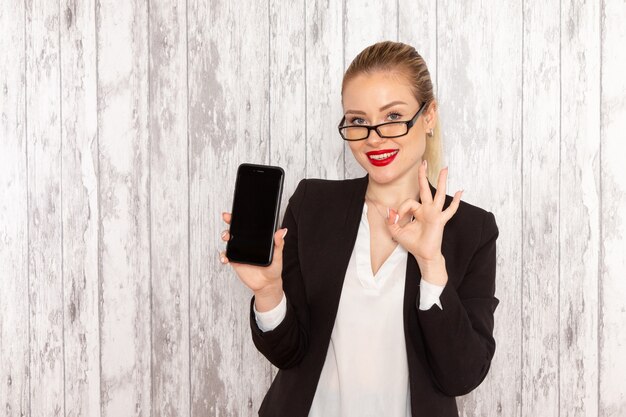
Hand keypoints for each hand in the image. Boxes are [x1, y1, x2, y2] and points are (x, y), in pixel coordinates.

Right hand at [218, 212, 285, 310]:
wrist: (267, 284)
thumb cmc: (274, 269)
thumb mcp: (278, 256)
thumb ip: (279, 244)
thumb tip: (282, 230)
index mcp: (257, 239)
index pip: (248, 225)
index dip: (242, 217)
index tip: (237, 212)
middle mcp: (247, 242)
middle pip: (236, 229)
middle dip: (230, 222)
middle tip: (228, 218)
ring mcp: (240, 251)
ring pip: (229, 240)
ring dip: (225, 236)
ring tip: (227, 237)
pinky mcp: (235, 261)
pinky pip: (226, 256)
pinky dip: (223, 256)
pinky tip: (225, 258)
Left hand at [387, 161, 461, 284]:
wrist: (423, 255)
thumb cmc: (413, 243)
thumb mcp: (396, 232)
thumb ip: (391, 222)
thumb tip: (390, 211)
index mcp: (417, 211)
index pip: (409, 202)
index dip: (401, 209)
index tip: (397, 218)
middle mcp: (427, 209)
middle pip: (425, 189)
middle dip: (423, 175)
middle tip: (423, 163)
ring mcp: (435, 213)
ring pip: (439, 194)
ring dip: (441, 181)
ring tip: (445, 169)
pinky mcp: (440, 220)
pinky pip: (450, 210)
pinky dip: (455, 202)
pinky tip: (460, 192)